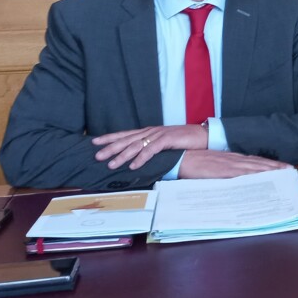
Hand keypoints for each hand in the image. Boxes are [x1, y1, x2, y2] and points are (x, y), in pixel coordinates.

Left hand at [92, 124, 208, 170]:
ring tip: (111, 164)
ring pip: (136, 145)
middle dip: (110, 148)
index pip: (125, 134)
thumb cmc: (183, 141)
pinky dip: (141, 158)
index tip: (95, 142)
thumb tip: (138, 157)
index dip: (109, 138)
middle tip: (97, 156)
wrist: (201, 135)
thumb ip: (151, 147)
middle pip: (126, 139)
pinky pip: (151, 150)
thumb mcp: (164, 143)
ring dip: (122, 155)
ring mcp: (158, 135)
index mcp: (148, 132)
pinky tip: (133, 166)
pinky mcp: (167, 140)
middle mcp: (150, 131)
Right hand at [179, 150, 289, 177]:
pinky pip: (241, 175)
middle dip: (276, 167)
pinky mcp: (223, 172)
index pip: (256, 161)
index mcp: (232, 159)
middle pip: (260, 164)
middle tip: (291, 171)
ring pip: (255, 168)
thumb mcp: (214, 167)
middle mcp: (234, 160)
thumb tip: (237, 182)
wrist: (180, 159)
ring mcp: (229, 165)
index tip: (284, 167)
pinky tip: (263, 181)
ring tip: (284, 175)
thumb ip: (226, 173)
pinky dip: (253, 177)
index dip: (270, 164)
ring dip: (270, 171)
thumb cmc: (194, 163)